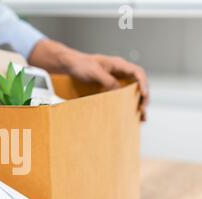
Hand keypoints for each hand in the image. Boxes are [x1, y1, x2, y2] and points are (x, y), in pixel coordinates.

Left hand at [29, 39, 148, 120]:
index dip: (144, 83)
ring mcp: (116, 80)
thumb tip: (119, 91)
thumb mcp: (94, 72)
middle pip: (138, 84)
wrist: (71, 66)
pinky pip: (122, 96)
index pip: (138, 72)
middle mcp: (120, 72)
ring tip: (141, 118)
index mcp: (119, 65)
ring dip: (137, 104)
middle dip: (143, 97)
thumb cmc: (81, 65)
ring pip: (132, 92)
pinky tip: (129, 115)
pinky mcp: (110, 87)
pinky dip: (126, 105)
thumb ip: (107, 80)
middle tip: (142, 110)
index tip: (144, 94)